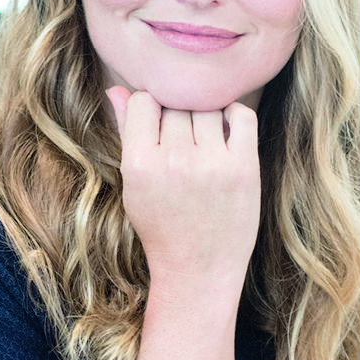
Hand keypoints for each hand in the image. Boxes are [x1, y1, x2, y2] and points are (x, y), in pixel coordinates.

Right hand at [108, 87, 260, 291]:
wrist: (198, 271)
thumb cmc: (162, 227)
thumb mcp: (133, 185)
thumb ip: (126, 134)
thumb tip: (116, 89)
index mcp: (139, 165)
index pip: (143, 101)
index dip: (149, 107)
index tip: (156, 125)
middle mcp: (175, 161)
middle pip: (176, 103)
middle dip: (177, 114)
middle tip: (183, 138)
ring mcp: (212, 164)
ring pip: (207, 107)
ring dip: (205, 115)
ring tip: (202, 138)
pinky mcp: (244, 169)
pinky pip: (242, 116)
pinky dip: (234, 114)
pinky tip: (225, 130)